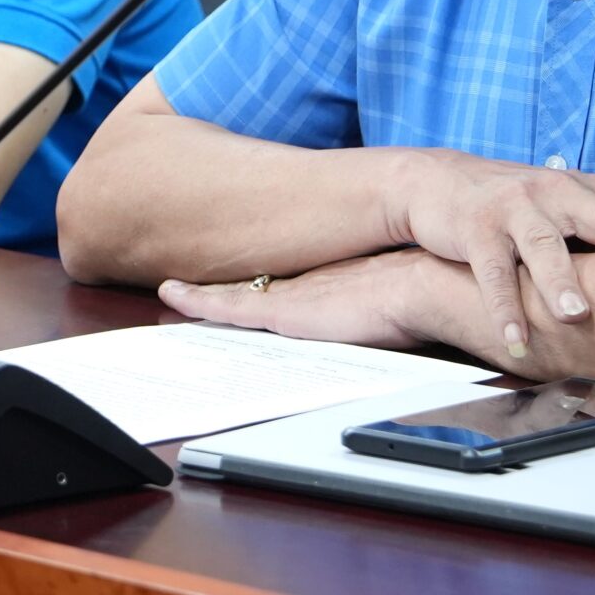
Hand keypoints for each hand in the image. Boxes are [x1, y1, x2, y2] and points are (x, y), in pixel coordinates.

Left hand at [161, 248, 462, 348]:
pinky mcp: (282, 310)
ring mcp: (290, 296)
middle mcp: (302, 285)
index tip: (223, 284)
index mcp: (326, 283)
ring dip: (199, 295)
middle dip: (215, 285)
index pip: (276, 284)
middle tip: (180, 281)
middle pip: (248, 286)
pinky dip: (198, 302)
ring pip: (231, 297)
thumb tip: (393, 312)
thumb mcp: (391, 305)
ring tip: (168, 290)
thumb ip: (378, 309)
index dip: (247, 285)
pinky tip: (173, 296)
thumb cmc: (420, 299)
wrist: (426, 286)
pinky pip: (226, 307)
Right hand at [394, 151, 594, 360]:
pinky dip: (503, 307)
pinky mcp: (476, 229)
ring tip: (578, 314)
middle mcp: (554, 191)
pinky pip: (493, 273)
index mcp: (584, 190)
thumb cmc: (516, 201)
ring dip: (561, 280)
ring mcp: (514, 208)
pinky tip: (515, 337)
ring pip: (543, 244)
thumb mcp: (566, 204)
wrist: (437, 180)